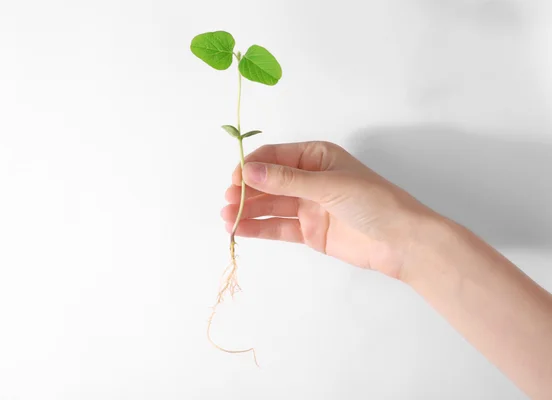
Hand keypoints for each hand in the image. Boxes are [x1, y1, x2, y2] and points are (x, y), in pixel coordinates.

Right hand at [221, 141, 433, 278]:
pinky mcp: (309, 231)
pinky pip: (279, 227)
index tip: (235, 179)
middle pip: (269, 182)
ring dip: (248, 210)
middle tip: (227, 201)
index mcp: (316, 157)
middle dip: (246, 190)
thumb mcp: (328, 184)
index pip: (275, 157)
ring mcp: (308, 206)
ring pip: (271, 206)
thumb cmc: (372, 201)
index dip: (253, 166)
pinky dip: (259, 229)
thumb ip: (286, 180)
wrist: (400, 241)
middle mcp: (309, 179)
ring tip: (226, 218)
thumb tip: (249, 171)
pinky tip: (239, 230)